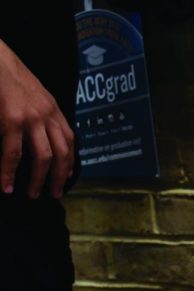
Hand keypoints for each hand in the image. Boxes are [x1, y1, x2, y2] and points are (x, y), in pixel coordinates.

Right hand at [0, 40, 75, 198]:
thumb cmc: (8, 77)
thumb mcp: (34, 93)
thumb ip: (41, 113)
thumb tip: (42, 135)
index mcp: (53, 109)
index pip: (69, 140)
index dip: (69, 161)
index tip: (65, 176)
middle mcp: (47, 114)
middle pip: (62, 153)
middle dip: (58, 177)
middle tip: (54, 194)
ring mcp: (31, 118)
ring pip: (42, 157)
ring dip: (38, 179)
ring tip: (32, 194)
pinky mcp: (12, 120)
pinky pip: (13, 152)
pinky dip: (9, 171)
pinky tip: (6, 183)